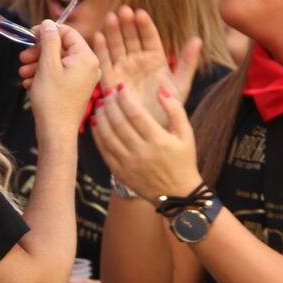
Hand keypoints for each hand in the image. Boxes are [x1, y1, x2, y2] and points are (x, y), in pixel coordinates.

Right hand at [20, 20, 100, 140]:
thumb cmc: (53, 99)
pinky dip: (43, 76)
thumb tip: (48, 24)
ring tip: (23, 73)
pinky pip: (59, 75)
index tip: (30, 36)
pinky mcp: (76, 89)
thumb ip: (49, 41)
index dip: (47, 32)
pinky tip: (29, 83)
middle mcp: (90, 66)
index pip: (68, 33)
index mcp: (87, 57)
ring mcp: (83, 79)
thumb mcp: (48, 65)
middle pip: (61, 47)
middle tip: (23, 58)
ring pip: (57, 62)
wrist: (56, 132)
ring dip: (38, 64)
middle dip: (39, 51)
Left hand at [91, 83, 201, 202]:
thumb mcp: (186, 134)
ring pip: (108, 135)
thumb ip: (175, 109)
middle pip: (119, 122)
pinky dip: (97, 135)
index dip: (125, 97)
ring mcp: (129, 164)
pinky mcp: (120, 173)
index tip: (120, 86)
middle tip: (108, 92)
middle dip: (111, 104)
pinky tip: (96, 123)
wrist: (178, 195)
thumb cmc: (184, 161)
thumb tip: (160, 90)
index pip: (135, 113)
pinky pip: (104, 151)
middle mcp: (142, 153)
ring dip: (102, 117)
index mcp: (159, 141)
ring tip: (101, 104)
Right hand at [93, 6, 200, 126]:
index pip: (149, 37)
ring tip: (110, 17)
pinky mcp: (110, 80)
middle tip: (123, 11)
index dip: (144, 26)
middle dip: (126, 24)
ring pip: (117, 46)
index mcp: (155, 59)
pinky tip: (98, 36)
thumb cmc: (167, 109)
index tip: (140, 13)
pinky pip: (105, 62)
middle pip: (131, 38)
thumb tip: (197, 39)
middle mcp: (138, 61)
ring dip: (113, 31)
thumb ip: (187, 62)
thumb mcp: (180, 85)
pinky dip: (100, 49)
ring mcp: (123, 69)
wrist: (151, 130)